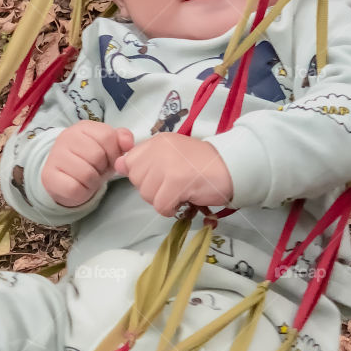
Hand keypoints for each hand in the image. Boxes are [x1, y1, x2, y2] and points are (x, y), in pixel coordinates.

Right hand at [40, 121, 132, 208]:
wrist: (66, 179)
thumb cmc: (91, 161)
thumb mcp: (108, 148)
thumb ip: (121, 139)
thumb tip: (128, 144)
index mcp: (82, 127)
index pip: (107, 136)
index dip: (114, 152)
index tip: (109, 158)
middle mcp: (65, 138)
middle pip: (97, 155)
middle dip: (103, 167)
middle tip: (97, 169)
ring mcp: (55, 157)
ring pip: (87, 174)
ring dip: (94, 181)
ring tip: (89, 178)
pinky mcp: (49, 177)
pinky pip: (75, 188)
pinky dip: (83, 192)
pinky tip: (80, 186)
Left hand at [113, 132, 233, 216]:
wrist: (232, 167)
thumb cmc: (202, 164)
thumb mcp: (171, 154)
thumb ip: (146, 159)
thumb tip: (118, 165)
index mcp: (157, 141)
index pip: (128, 162)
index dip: (142, 176)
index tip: (159, 178)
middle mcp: (159, 149)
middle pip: (136, 181)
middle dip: (152, 189)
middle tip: (172, 186)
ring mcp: (167, 165)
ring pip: (147, 195)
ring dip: (162, 200)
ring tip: (180, 192)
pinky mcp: (177, 182)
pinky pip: (160, 206)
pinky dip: (171, 209)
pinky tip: (183, 201)